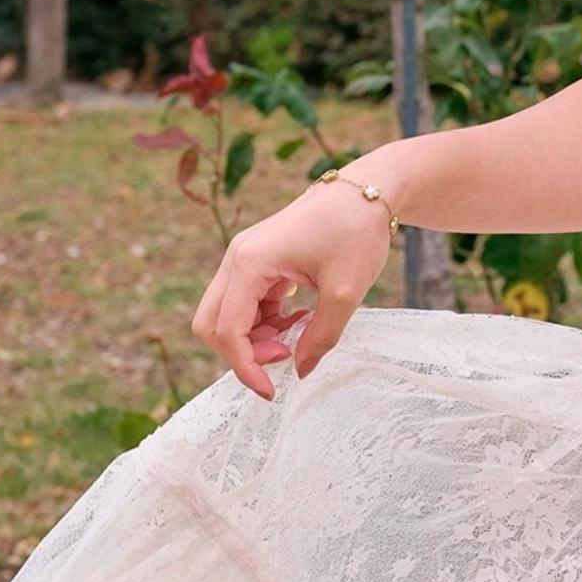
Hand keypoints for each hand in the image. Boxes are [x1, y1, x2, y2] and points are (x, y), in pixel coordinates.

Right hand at [190, 178, 392, 398]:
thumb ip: (320, 337)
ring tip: (299, 336)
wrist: (369, 191)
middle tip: (285, 357)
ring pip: (228, 314)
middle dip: (242, 352)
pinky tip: (299, 319)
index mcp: (250, 263)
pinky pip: (247, 302)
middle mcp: (238, 258)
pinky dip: (265, 321)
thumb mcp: (345, 292)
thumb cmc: (357, 231)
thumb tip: (300, 371)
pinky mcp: (259, 260)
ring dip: (256, 337)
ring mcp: (246, 257)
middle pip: (212, 323)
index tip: (272, 390)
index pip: (227, 330)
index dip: (245, 367)